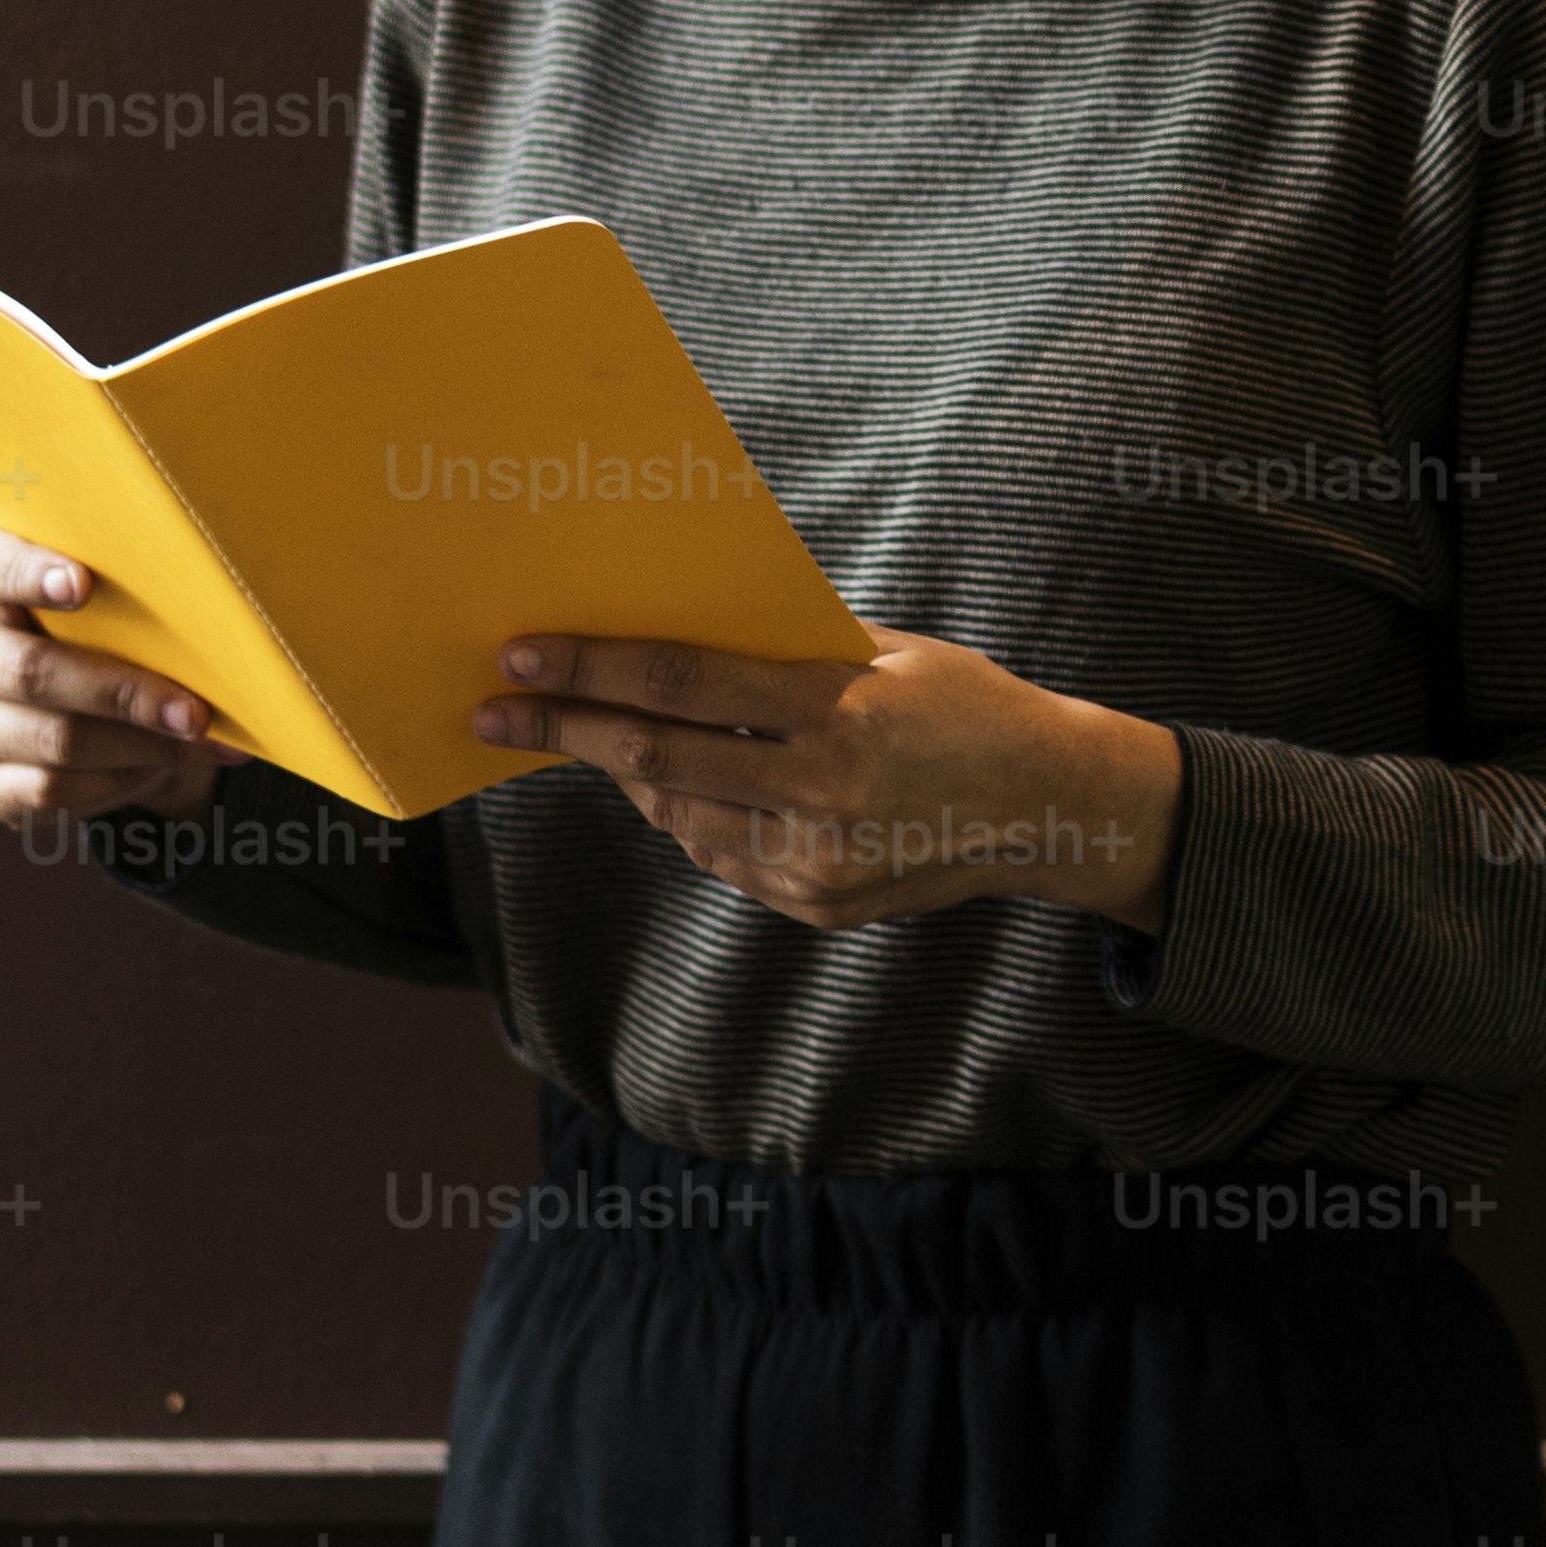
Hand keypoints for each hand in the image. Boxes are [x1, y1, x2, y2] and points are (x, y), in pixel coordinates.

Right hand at [0, 518, 234, 834]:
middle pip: (31, 671)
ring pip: (52, 740)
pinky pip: (48, 791)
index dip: (26, 573)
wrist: (54, 704)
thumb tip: (214, 612)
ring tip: (198, 740)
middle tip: (193, 710)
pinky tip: (158, 765)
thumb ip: (116, 585)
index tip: (83, 585)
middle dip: (124, 693)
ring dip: (138, 745)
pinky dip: (117, 780)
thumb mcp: (91, 591)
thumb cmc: (86, 626)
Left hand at [472, 622, 1187, 935]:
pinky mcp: (814, 904)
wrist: (1051, 807)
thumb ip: (784, 654)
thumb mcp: (887, 652)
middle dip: (564, 731)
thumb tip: (668, 642)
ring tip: (593, 736)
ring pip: (678, 816)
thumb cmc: (964, 704)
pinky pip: (720, 855)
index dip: (591, 670)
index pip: (683, 687)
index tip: (519, 657)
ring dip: (629, 773)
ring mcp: (815, 863)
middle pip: (657, 758)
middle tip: (494, 712)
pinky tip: (684, 784)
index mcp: (837, 712)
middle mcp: (821, 795)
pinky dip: (690, 815)